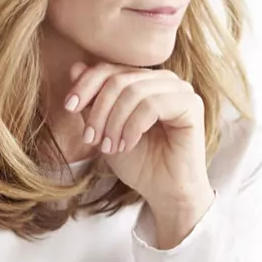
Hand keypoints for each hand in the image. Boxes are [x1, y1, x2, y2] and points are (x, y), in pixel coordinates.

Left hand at [64, 62, 213, 220]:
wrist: (165, 193)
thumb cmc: (138, 162)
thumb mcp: (105, 128)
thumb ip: (93, 100)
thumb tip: (75, 68)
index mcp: (145, 80)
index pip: (109, 69)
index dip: (85, 85)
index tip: (69, 108)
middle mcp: (164, 80)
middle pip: (119, 79)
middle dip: (99, 110)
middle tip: (91, 138)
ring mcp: (180, 90)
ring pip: (133, 91)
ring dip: (114, 122)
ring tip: (109, 147)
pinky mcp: (192, 105)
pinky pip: (152, 105)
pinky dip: (132, 127)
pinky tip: (127, 145)